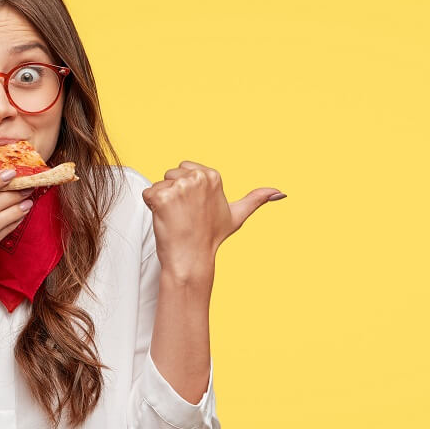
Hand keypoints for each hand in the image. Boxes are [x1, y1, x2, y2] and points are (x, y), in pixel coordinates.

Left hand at [141, 160, 284, 279]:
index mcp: (212, 175)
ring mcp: (179, 186)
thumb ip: (257, 199)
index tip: (195, 209)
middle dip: (172, 194)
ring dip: (161, 202)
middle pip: (170, 174)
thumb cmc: (211, 238)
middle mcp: (197, 177)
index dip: (185, 191)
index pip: (184, 170)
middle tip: (185, 215)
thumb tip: (282, 193)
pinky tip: (165, 220)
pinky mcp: (162, 196)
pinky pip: (147, 194)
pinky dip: (151, 208)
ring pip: (158, 185)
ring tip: (176, 218)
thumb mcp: (237, 215)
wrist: (192, 259)